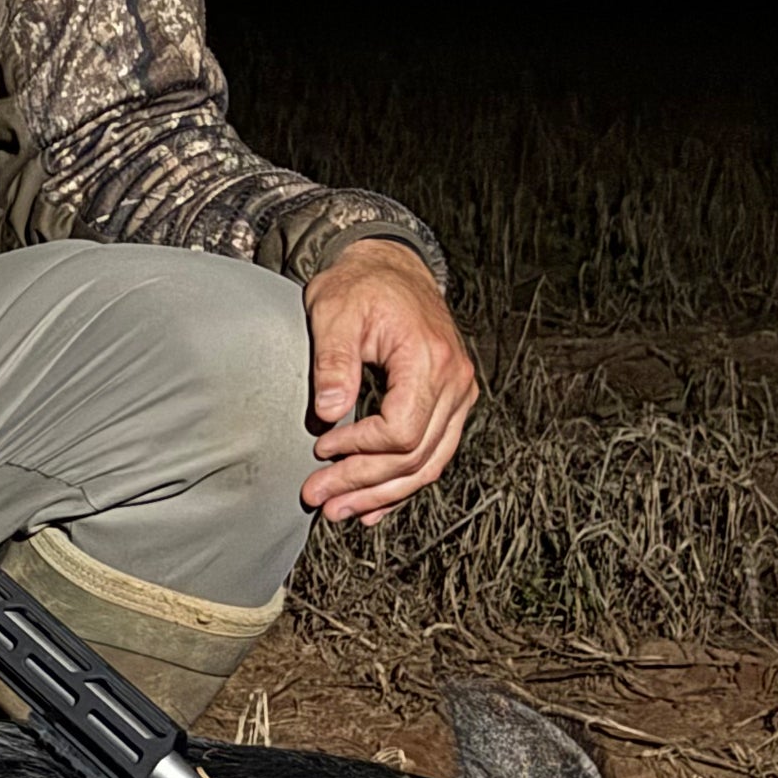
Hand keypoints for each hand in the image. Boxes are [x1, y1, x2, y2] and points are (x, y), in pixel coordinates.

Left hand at [299, 241, 478, 523]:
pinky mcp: (451, 402)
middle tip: (317, 498)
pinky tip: (374, 506)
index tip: (320, 449)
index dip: (359, 450)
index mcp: (429, 359)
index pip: (401, 430)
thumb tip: (328, 416)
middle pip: (414, 456)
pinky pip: (433, 453)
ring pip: (427, 464)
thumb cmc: (361, 286)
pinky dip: (402, 483)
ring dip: (382, 494)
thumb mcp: (334, 313)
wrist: (391, 267)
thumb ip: (332, 364)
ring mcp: (459, 394)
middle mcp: (455, 381)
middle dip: (363, 483)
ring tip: (340, 510)